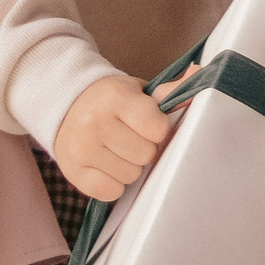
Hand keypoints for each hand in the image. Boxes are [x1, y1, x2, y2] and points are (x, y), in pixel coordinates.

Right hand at [53, 75, 173, 200]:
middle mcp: (95, 120)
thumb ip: (170, 91)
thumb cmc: (110, 101)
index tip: (145, 123)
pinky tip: (105, 165)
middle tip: (129, 137)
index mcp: (116, 96)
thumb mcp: (137, 92)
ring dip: (128, 167)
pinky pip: (111, 192)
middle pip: (146, 155)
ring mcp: (82, 147)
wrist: (66, 106)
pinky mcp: (73, 171)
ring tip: (115, 150)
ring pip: (130, 176)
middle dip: (143, 149)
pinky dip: (112, 184)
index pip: (158, 128)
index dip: (157, 129)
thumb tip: (198, 73)